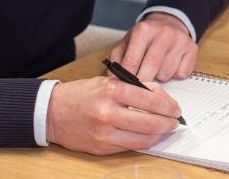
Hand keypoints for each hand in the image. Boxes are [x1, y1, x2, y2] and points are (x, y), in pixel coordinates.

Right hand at [45, 76, 181, 153]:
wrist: (52, 112)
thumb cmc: (82, 94)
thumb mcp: (109, 81)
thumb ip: (135, 88)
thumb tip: (162, 98)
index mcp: (112, 90)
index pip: (150, 99)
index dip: (168, 105)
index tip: (176, 108)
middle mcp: (108, 112)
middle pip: (150, 122)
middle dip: (168, 123)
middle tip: (175, 121)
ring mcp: (104, 133)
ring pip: (143, 139)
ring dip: (159, 135)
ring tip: (164, 129)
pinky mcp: (101, 148)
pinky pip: (130, 147)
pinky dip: (143, 142)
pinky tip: (148, 136)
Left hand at [109, 12, 197, 82]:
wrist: (169, 22)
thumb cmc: (145, 38)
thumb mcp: (127, 43)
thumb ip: (117, 61)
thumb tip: (113, 81)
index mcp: (144, 30)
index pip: (132, 62)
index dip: (126, 79)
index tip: (124, 90)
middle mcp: (163, 33)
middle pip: (151, 68)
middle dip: (143, 83)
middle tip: (138, 89)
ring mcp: (180, 41)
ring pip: (166, 73)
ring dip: (159, 78)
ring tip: (156, 69)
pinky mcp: (192, 49)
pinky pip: (181, 74)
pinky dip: (174, 75)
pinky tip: (170, 66)